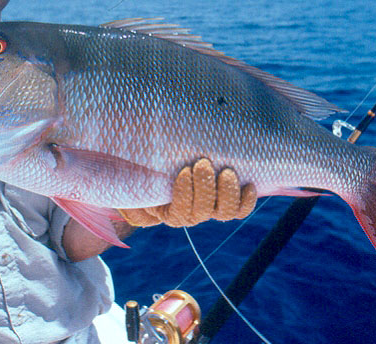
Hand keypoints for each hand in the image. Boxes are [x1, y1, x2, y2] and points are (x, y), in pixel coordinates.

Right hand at [119, 158, 256, 226]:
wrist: (160, 163)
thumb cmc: (143, 167)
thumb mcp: (131, 173)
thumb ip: (129, 180)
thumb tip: (127, 189)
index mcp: (166, 211)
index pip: (179, 212)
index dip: (184, 195)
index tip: (183, 171)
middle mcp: (190, 213)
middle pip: (202, 212)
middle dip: (204, 188)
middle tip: (203, 163)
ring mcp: (210, 207)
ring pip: (224, 212)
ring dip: (227, 193)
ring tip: (227, 171)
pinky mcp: (226, 199)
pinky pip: (240, 209)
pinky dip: (246, 200)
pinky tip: (248, 185)